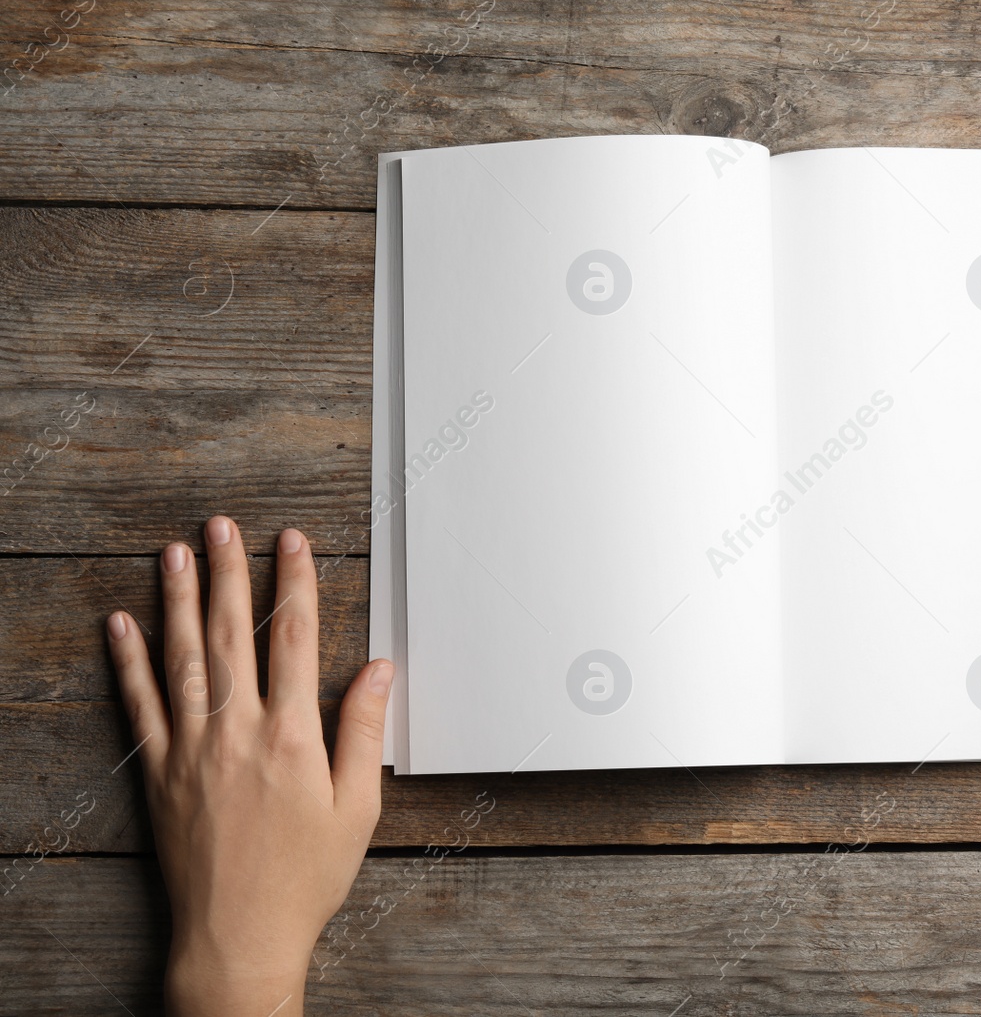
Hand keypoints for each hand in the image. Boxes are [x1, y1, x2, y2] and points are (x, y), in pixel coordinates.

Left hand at [105, 516, 392, 1015]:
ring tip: (177, 553)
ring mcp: (191, 749)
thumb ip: (363, 731)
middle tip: (224, 526)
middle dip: (231, 574)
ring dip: (180, 600)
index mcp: (291, 737)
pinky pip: (139, 705)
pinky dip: (129, 661)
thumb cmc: (304, 878)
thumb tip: (377, 669)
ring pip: (183, 658)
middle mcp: (236, 732)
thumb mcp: (358, 807)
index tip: (292, 543)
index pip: (293, 640)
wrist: (238, 936)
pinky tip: (122, 624)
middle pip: (234, 635)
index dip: (294, 584)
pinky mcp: (157, 772)